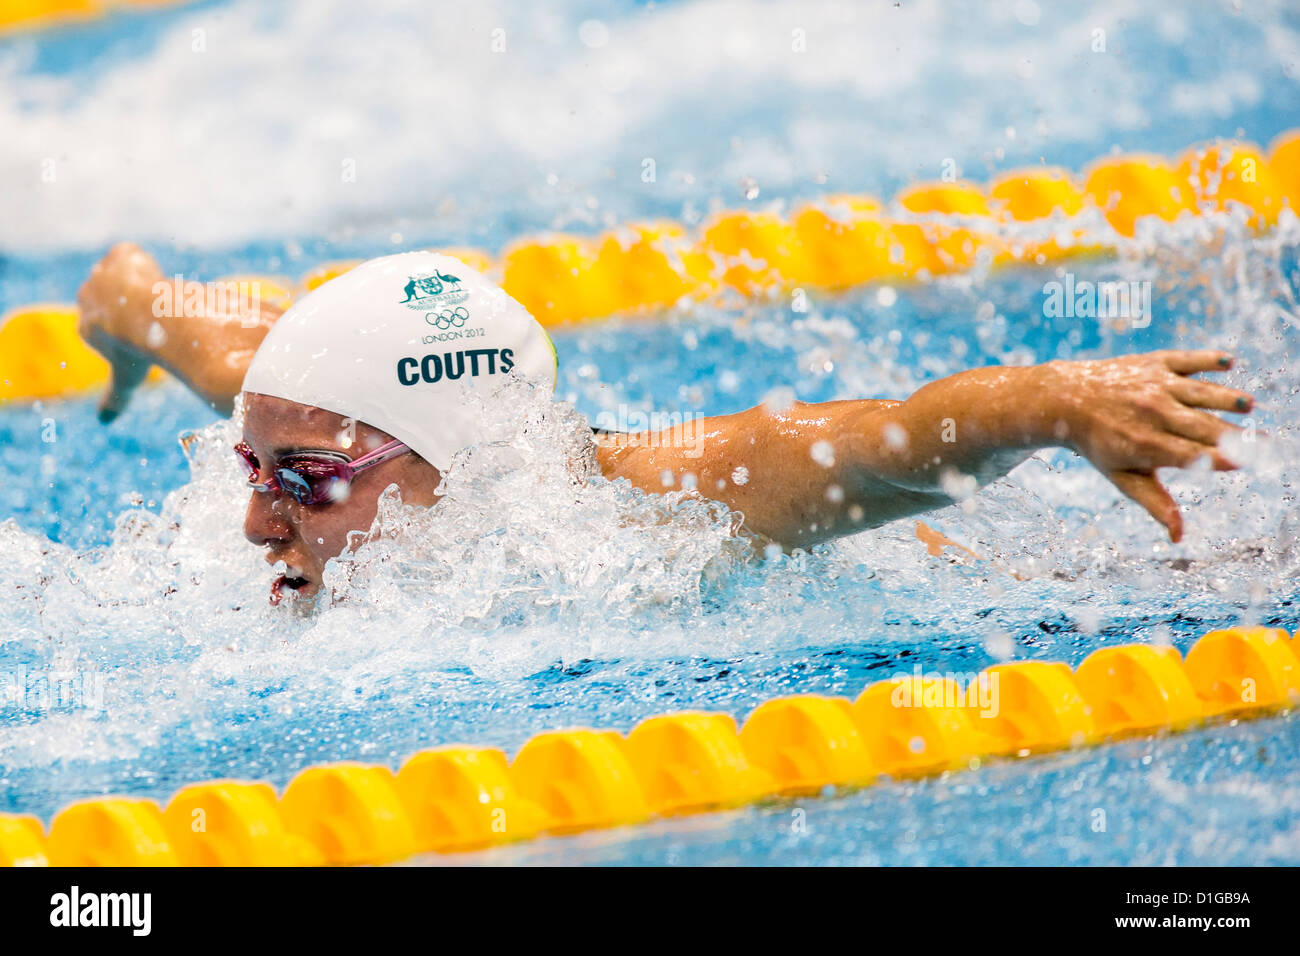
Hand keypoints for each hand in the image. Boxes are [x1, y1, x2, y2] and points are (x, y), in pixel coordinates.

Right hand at [77, 243, 163, 421]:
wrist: (148, 317)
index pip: (110, 325)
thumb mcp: (126, 379)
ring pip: (129, 277)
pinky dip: (148, 266)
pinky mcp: (120, 254)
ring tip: (158, 302)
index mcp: (87, 326)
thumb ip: (114, 398)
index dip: (132, 331)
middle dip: (135, 307)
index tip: (144, 336)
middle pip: (117, 300)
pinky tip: (155, 279)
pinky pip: (137, 257)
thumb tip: (104, 421)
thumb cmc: (138, 350)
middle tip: (155, 319)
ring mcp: (102, 273)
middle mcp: (86, 296)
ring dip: (143, 287)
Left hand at [1044, 350, 1253, 541]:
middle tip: (1266, 442)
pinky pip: (1185, 359)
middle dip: (1236, 435)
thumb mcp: (1122, 477)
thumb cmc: (1100, 444)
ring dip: (1226, 397)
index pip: (1190, 455)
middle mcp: (1152, 413)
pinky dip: (1206, 359)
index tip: (1244, 464)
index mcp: (1146, 445)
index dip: (1218, 460)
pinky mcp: (1155, 363)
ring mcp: (1154, 385)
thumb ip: (1154, 502)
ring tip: (1249, 405)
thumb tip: (1178, 537)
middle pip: (1203, 426)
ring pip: (1199, 392)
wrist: (1067, 399)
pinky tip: (1227, 362)